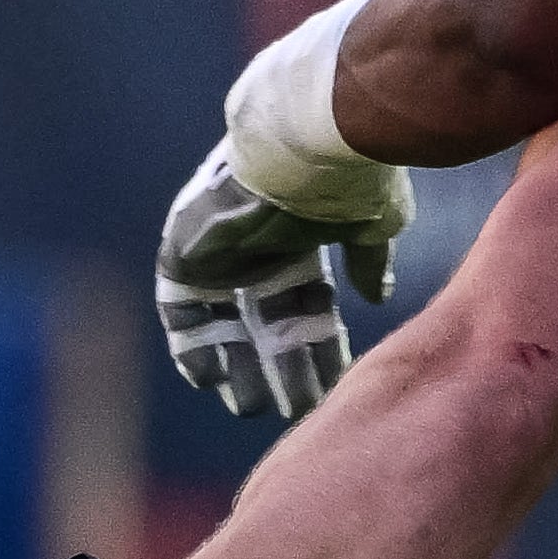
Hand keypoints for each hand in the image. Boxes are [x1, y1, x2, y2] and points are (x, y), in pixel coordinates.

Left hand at [156, 139, 407, 419]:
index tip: (327, 389)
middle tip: (289, 411)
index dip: (315, 351)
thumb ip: (370, 263)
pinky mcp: (185, 252)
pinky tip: (206, 378)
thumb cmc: (345, 183)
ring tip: (251, 406)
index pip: (305, 311)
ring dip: (236, 364)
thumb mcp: (371, 227)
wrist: (302, 148)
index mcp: (300, 246)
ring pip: (224, 322)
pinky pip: (180, 308)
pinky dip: (190, 341)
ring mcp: (219, 253)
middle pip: (264, 324)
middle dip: (276, 368)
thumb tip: (378, 296)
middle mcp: (258, 251)